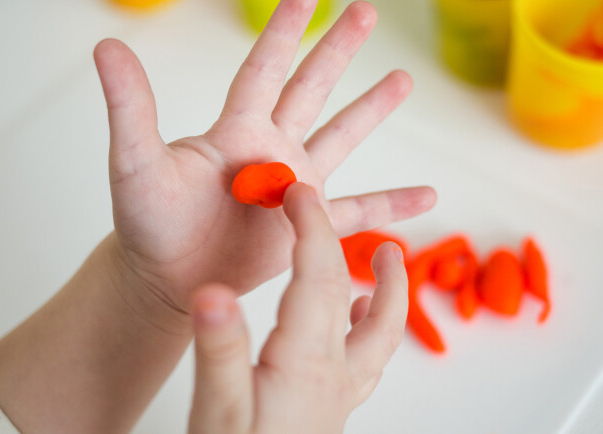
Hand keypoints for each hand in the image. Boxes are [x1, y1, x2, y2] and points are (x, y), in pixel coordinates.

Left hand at [93, 0, 435, 322]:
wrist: (164, 281)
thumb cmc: (145, 222)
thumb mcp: (135, 162)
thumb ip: (131, 107)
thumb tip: (107, 45)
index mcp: (235, 130)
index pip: (265, 68)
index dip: (286, 29)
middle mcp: (270, 150)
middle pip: (311, 89)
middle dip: (338, 49)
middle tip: (367, 12)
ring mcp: (293, 189)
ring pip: (341, 138)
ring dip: (371, 110)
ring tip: (402, 80)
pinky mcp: (307, 230)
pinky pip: (359, 214)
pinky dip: (394, 206)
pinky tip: (428, 196)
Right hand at [187, 183, 407, 432]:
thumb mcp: (215, 410)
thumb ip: (218, 349)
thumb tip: (216, 291)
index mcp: (304, 362)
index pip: (317, 275)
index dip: (310, 226)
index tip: (298, 191)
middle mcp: (333, 377)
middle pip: (370, 306)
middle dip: (373, 263)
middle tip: (381, 236)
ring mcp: (337, 400)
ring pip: (379, 341)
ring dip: (387, 301)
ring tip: (383, 274)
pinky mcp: (328, 418)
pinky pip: (363, 368)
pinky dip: (367, 339)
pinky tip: (348, 337)